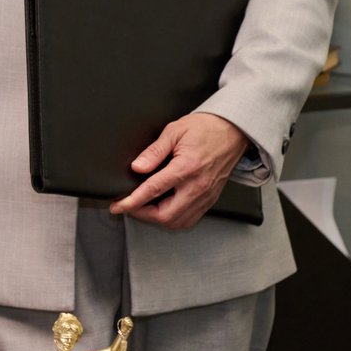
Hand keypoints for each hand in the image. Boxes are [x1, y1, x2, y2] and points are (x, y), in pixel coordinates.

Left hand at [112, 111, 248, 229]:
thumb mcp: (174, 131)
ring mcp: (206, 195)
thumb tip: (137, 167)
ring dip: (158, 218)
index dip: (131, 201)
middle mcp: (198, 186)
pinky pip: (190, 218)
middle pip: (166, 215)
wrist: (233, 131)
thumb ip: (154, 151)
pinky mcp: (211, 199)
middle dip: (142, 214)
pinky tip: (164, 208)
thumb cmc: (205, 128)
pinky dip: (174, 219)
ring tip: (144, 207)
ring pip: (179, 222)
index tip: (118, 206)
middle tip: (129, 206)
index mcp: (186, 168)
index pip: (153, 190)